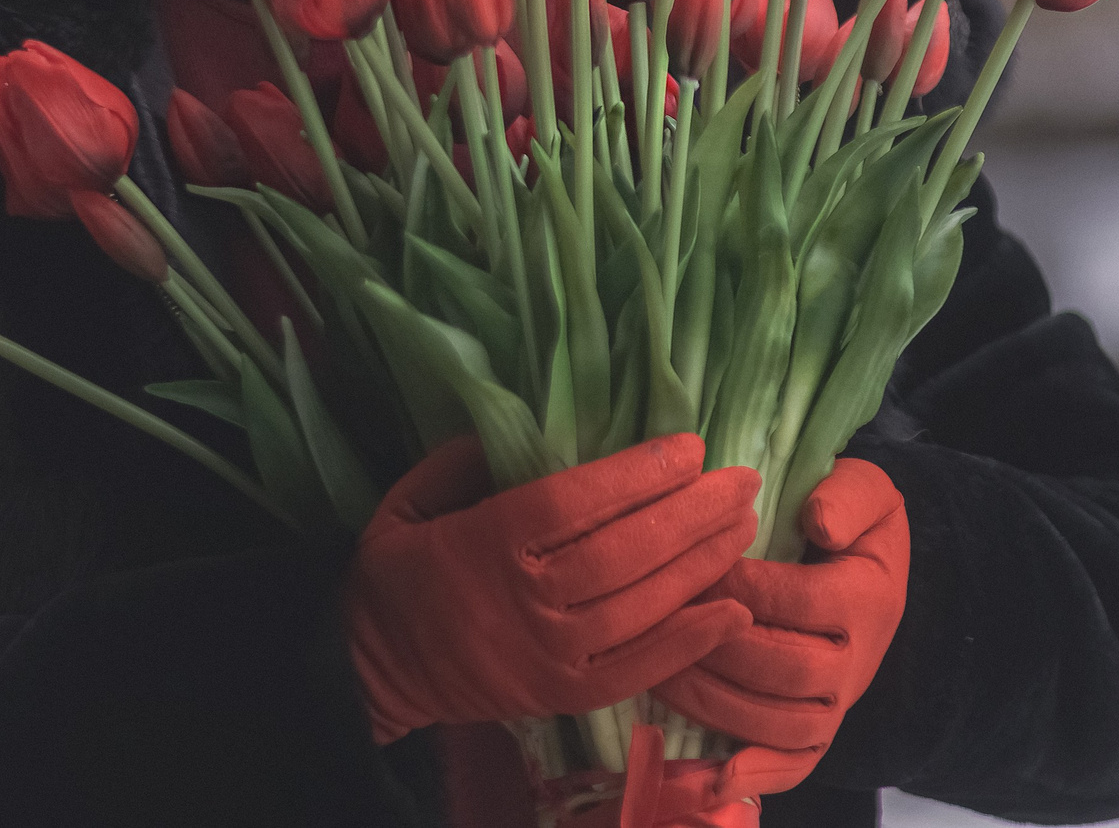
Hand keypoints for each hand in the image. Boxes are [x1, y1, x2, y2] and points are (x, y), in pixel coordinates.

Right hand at [341, 432, 758, 744]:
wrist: (374, 669)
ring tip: (744, 524)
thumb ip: (463, 460)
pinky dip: (692, 640)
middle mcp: (525, 600)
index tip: (689, 446)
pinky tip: (735, 608)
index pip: (574, 502)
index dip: (638, 474)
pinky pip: (641, 669)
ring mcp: (551, 655)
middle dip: (692, 512)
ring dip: (702, 563)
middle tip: (741, 479)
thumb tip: (531, 423)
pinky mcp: (568, 696)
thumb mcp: (406, 500)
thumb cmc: (398, 573)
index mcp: (485, 543)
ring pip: (642, 605)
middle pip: (624, 552)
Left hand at [651, 458, 908, 791]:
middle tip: (659, 618)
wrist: (871, 563)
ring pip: (777, 721)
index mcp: (867, 598)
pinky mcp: (822, 728)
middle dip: (715, 645)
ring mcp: (839, 702)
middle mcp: (859, 660)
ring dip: (714, 702)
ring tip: (658, 672)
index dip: (736, 587)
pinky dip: (757, 774)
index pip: (794, 602)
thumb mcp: (863, 487)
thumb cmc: (849, 517)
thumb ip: (846, 494)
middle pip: (783, 670)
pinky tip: (712, 777)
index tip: (689, 565)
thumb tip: (819, 521)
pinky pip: (796, 764)